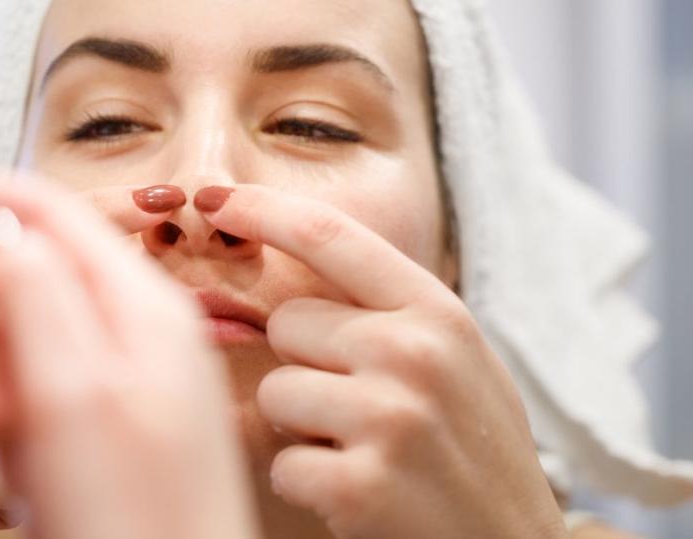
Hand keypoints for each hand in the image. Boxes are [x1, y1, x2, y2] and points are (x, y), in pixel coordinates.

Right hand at [0, 154, 180, 538]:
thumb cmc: (138, 526)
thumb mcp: (74, 395)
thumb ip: (35, 292)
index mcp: (139, 309)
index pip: (42, 207)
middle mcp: (133, 338)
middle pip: (19, 285)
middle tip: (9, 406)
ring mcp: (116, 389)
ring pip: (14, 351)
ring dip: (1, 401)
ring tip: (33, 462)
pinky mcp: (97, 438)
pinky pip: (26, 408)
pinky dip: (15, 441)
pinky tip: (38, 486)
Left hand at [199, 185, 566, 538]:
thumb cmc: (475, 451)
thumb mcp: (456, 359)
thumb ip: (389, 312)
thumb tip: (289, 269)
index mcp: (438, 311)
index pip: (331, 234)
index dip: (263, 208)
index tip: (216, 199)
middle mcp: (414, 351)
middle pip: (287, 322)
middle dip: (305, 363)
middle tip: (359, 406)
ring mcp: (390, 416)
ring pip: (276, 392)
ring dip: (304, 429)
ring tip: (365, 451)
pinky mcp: (362, 482)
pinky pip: (282, 462)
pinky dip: (309, 483)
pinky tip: (360, 493)